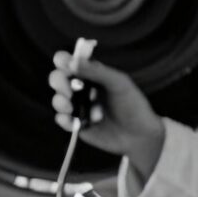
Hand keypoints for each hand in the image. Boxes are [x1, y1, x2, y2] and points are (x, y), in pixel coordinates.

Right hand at [48, 53, 166, 172]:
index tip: (65, 65)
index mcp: (92, 74)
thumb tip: (71, 62)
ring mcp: (79, 107)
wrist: (139, 135)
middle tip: (68, 90)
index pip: (70, 62)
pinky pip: (62, 120)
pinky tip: (71, 120)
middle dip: (58, 81)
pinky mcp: (77, 125)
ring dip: (60, 101)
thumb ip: (97, 71)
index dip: (63, 61)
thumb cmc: (133, 105)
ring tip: (70, 107)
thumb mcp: (119, 83)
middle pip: (58, 79)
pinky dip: (63, 119)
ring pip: (58, 99)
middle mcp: (83, 89)